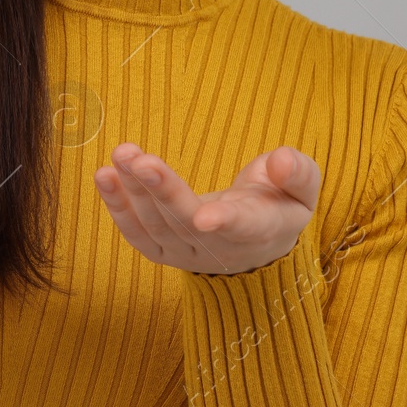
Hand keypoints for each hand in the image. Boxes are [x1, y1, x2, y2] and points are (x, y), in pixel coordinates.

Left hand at [93, 143, 320, 274]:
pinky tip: (103, 176)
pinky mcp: (162, 251)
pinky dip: (117, 206)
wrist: (257, 239)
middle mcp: (220, 248)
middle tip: (139, 159)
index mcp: (260, 230)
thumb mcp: (303, 187)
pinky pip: (136, 233)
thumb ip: (298, 173)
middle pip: (186, 221)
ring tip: (121, 153)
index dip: (224, 221)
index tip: (205, 217)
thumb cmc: (279, 203)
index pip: (241, 227)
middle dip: (162, 190)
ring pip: (156, 225)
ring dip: (134, 190)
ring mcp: (186, 253)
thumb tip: (281, 160)